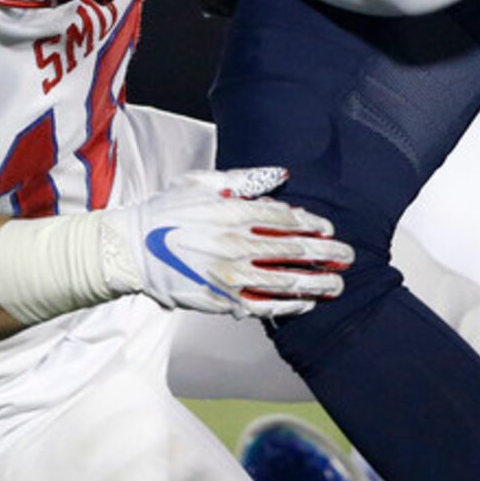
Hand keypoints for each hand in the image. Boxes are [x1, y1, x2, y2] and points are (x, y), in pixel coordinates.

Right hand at [97, 167, 349, 319]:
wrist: (131, 249)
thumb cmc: (167, 211)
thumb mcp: (203, 183)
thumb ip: (245, 178)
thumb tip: (282, 174)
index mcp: (233, 212)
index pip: (285, 218)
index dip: (312, 224)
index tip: (328, 229)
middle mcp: (236, 244)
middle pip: (293, 250)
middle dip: (326, 254)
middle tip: (348, 257)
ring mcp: (230, 275)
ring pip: (285, 281)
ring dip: (316, 283)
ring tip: (337, 285)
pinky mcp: (221, 300)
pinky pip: (263, 306)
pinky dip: (287, 305)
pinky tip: (304, 303)